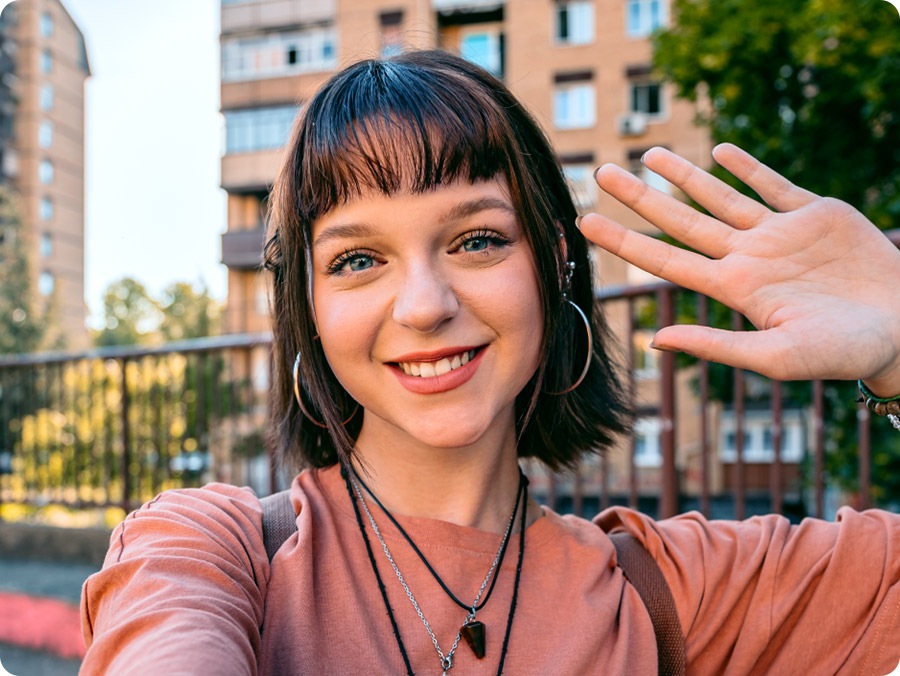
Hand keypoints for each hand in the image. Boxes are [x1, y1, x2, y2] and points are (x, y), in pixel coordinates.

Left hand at [580, 143, 899, 395]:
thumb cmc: (843, 353)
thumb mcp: (775, 357)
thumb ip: (715, 346)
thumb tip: (656, 340)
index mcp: (734, 288)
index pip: (665, 259)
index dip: (624, 240)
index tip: (587, 221)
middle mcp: (747, 257)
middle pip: (680, 220)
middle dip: (639, 197)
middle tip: (601, 173)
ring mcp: (778, 233)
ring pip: (719, 197)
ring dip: (684, 175)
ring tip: (649, 153)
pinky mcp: (814, 214)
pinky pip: (772, 185)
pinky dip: (745, 167)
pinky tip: (718, 152)